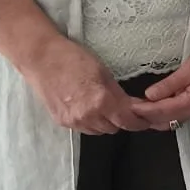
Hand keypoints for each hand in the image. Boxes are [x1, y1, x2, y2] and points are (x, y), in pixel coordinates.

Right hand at [17, 35, 146, 135]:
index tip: (148, 118)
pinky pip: (85, 129)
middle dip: (124, 120)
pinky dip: (93, 122)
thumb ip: (119, 93)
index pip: (128, 121)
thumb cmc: (74, 59)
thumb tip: (134, 105)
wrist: (41, 60)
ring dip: (108, 122)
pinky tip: (92, 109)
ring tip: (109, 107)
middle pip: (115, 128)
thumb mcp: (104, 72)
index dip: (140, 121)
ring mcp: (73, 122)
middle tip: (129, 109)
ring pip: (100, 131)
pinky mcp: (62, 123)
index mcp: (101, 102)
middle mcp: (87, 116)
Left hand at [131, 30, 189, 130]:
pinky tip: (152, 105)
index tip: (125, 106)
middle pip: (161, 121)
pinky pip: (173, 115)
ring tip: (134, 108)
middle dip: (143, 118)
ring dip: (151, 117)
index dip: (141, 110)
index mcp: (189, 104)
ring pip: (167, 120)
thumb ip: (169, 84)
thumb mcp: (189, 69)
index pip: (159, 112)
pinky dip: (160, 113)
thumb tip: (149, 95)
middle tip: (125, 109)